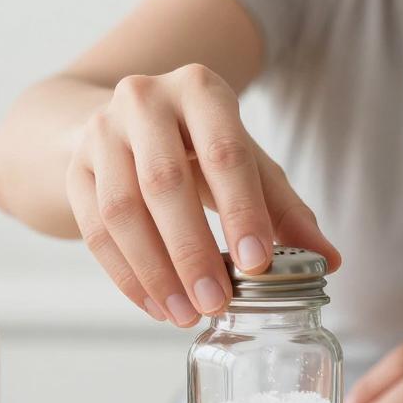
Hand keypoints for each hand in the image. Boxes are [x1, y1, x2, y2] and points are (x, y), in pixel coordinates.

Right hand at [66, 63, 340, 326]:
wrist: (124, 125)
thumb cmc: (198, 146)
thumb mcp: (247, 162)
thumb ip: (284, 208)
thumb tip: (328, 261)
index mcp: (200, 88)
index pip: (224, 152)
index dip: (242, 210)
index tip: (258, 264)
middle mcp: (144, 99)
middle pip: (165, 181)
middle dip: (192, 251)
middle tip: (216, 303)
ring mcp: (101, 131)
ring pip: (121, 210)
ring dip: (155, 271)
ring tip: (186, 314)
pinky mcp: (74, 167)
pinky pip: (94, 230)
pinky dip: (126, 276)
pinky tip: (155, 305)